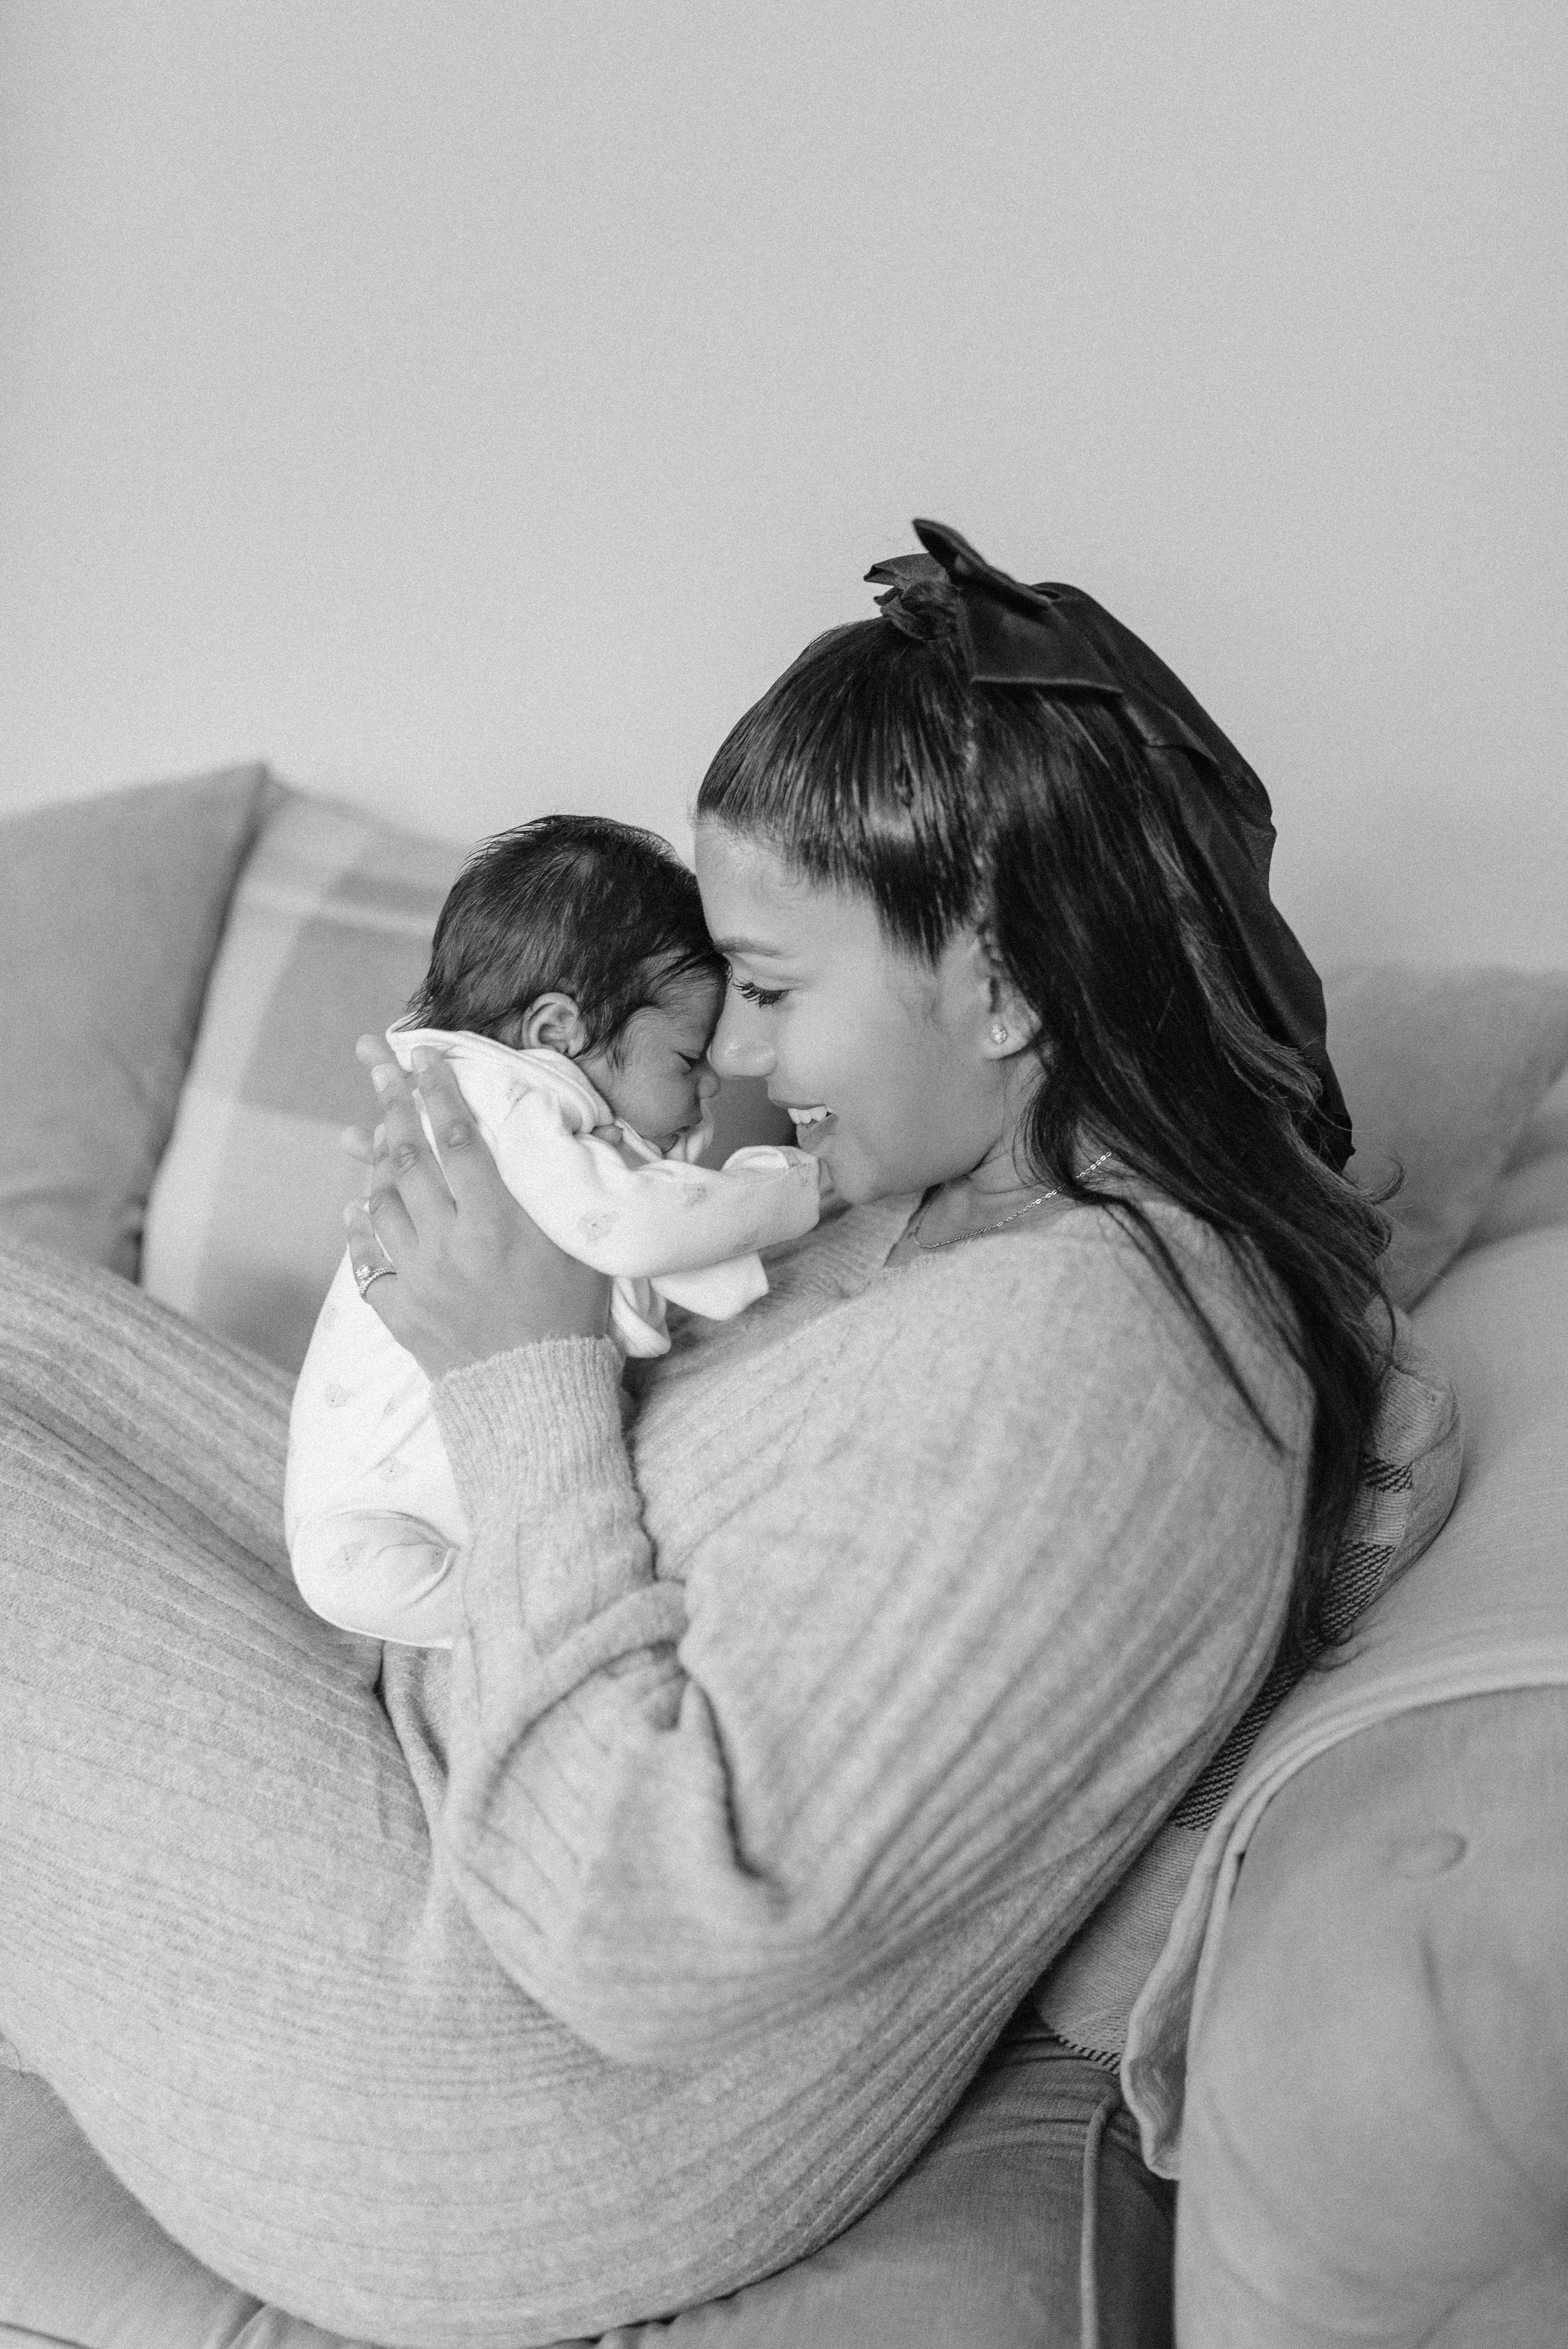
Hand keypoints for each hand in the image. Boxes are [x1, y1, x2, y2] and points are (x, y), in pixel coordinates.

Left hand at [343, 1038, 610, 1379]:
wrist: (539, 1395)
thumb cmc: (574, 1318)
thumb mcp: (588, 1247)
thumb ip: (583, 1188)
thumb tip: (607, 1134)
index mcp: (496, 1220)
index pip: (458, 1139)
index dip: (438, 1092)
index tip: (421, 1056)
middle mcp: (448, 1242)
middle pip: (409, 1159)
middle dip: (392, 1104)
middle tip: (376, 1064)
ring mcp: (418, 1278)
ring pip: (381, 1205)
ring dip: (374, 1166)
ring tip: (370, 1137)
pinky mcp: (402, 1314)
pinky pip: (367, 1265)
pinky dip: (359, 1233)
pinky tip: (355, 1211)